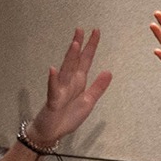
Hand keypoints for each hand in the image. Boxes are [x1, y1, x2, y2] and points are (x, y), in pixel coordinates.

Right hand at [24, 29, 109, 149]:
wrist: (52, 131)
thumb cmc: (67, 116)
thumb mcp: (88, 101)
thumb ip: (98, 87)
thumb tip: (109, 71)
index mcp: (78, 82)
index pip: (85, 61)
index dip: (91, 47)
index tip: (95, 31)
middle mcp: (68, 82)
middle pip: (74, 61)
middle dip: (79, 45)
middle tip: (82, 29)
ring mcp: (60, 90)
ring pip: (66, 71)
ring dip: (69, 58)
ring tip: (74, 44)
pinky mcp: (53, 101)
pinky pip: (53, 89)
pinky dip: (53, 80)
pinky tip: (53, 70)